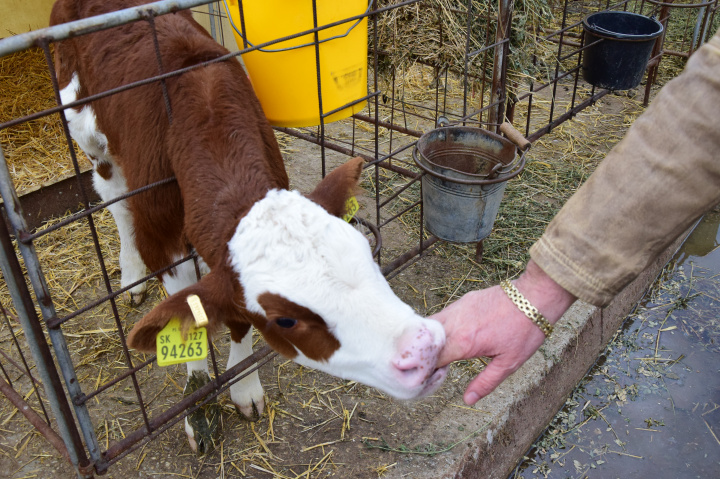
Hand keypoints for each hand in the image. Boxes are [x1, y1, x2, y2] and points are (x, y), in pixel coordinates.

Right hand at [432, 260, 575, 404]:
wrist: (535, 296)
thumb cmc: (525, 330)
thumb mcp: (509, 363)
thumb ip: (485, 382)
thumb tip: (468, 399)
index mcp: (464, 342)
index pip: (432, 359)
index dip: (427, 371)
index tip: (427, 379)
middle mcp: (455, 323)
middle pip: (426, 341)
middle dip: (424, 355)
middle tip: (428, 367)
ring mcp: (458, 308)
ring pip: (431, 324)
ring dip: (430, 339)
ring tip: (436, 352)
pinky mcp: (464, 299)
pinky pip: (444, 314)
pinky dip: (440, 326)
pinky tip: (449, 336)